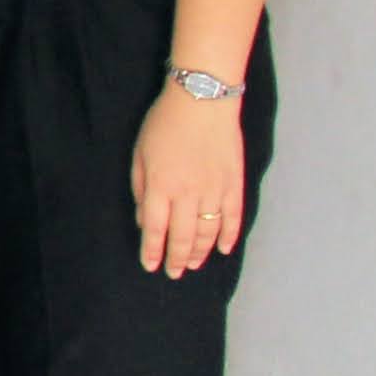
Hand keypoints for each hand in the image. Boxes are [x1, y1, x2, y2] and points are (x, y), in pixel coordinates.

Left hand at [131, 84, 246, 275]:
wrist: (203, 101)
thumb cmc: (164, 124)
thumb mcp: (140, 155)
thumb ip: (142, 190)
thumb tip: (145, 221)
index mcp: (161, 187)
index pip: (155, 230)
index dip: (153, 251)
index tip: (151, 266)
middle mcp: (189, 194)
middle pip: (183, 236)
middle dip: (177, 259)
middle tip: (174, 273)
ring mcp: (215, 190)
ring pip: (208, 231)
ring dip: (200, 251)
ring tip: (192, 264)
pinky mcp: (235, 184)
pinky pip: (233, 217)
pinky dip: (228, 236)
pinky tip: (223, 248)